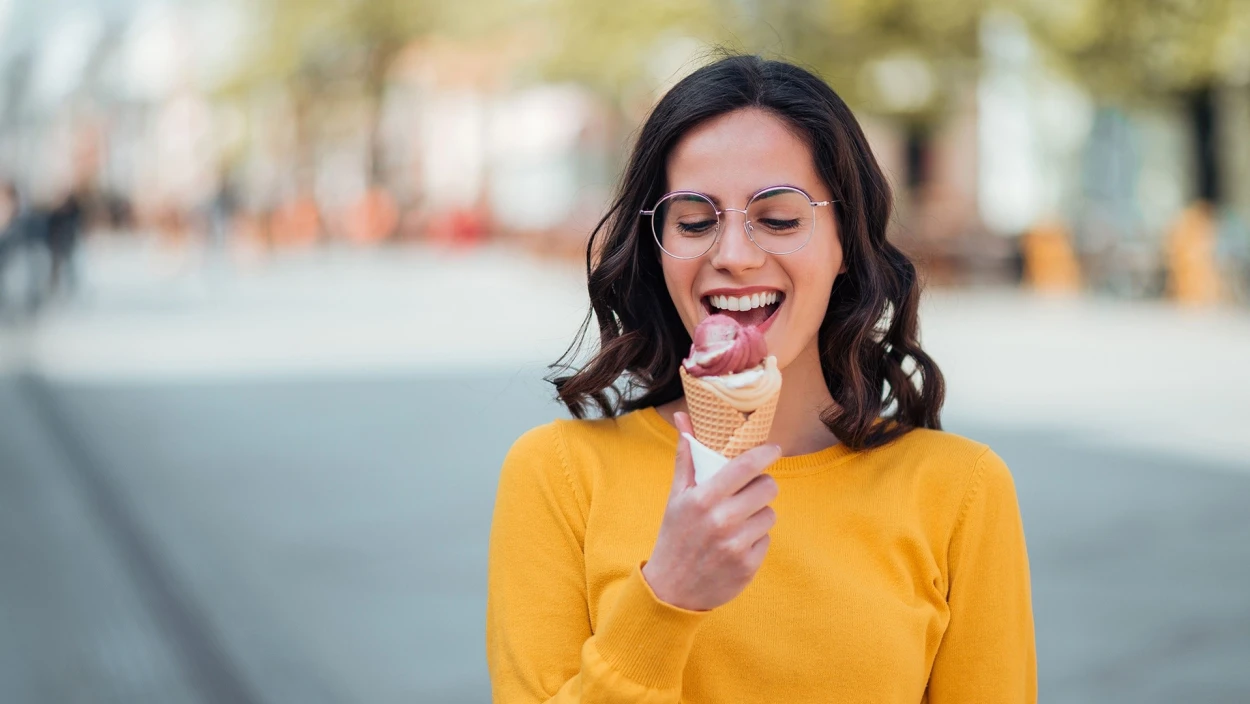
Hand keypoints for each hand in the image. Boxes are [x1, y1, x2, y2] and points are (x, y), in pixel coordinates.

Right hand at [642, 411, 779, 611]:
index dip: (765, 454)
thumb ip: (686, 457)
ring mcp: (736, 544)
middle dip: (761, 487)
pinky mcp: (748, 565)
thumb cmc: (674, 536)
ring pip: (770, 514)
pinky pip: (767, 539)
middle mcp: (721, 520)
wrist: (671, 590)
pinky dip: (755, 539)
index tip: (773, 449)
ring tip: (736, 523)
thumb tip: (682, 418)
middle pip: (767, 488)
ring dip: (758, 515)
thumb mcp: (676, 497)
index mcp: (703, 499)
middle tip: (748, 492)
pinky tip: (736, 544)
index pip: (745, 466)